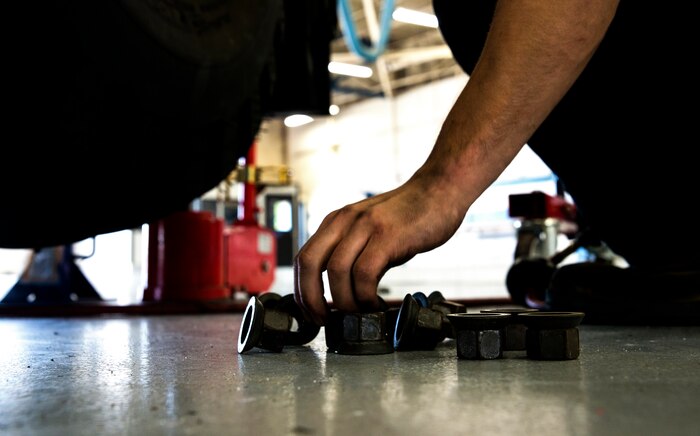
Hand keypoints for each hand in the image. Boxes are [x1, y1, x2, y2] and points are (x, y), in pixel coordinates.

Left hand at [293, 173, 467, 324]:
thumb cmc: (408, 216)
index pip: (303, 258)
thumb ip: (353, 253)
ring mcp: (366, 226)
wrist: (440, 190)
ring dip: (344, 302)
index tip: (311, 312)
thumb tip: (340, 291)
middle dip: (311, 299)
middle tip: (324, 320)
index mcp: (336, 221)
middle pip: (309, 263)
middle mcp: (345, 221)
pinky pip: (365, 273)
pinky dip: (366, 296)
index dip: (302, 290)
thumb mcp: (369, 231)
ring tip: (358, 314)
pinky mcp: (388, 235)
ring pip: (337, 271)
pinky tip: (376, 303)